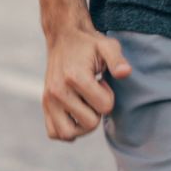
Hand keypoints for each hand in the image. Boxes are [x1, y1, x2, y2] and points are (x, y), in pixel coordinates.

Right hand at [42, 26, 131, 141]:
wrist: (63, 37)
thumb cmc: (89, 43)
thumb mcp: (108, 45)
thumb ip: (118, 59)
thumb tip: (125, 73)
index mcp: (75, 77)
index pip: (104, 107)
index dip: (109, 96)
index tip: (101, 82)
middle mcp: (58, 91)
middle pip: (89, 124)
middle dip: (97, 112)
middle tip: (93, 94)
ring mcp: (48, 99)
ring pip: (68, 134)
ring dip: (82, 126)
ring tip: (84, 107)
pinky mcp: (44, 104)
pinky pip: (54, 133)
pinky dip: (66, 131)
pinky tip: (75, 116)